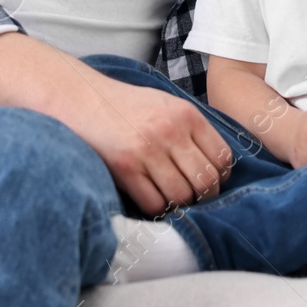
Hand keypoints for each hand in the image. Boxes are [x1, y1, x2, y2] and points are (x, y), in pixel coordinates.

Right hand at [82, 75, 234, 215]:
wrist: (85, 100)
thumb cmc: (128, 106)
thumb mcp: (167, 104)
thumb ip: (192, 129)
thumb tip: (218, 165)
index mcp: (185, 114)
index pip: (222, 156)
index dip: (221, 176)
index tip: (211, 180)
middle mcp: (170, 131)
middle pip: (206, 181)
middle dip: (205, 196)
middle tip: (195, 197)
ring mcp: (147, 151)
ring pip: (182, 196)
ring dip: (180, 203)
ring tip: (172, 197)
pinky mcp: (125, 168)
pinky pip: (154, 203)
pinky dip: (157, 207)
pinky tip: (151, 196)